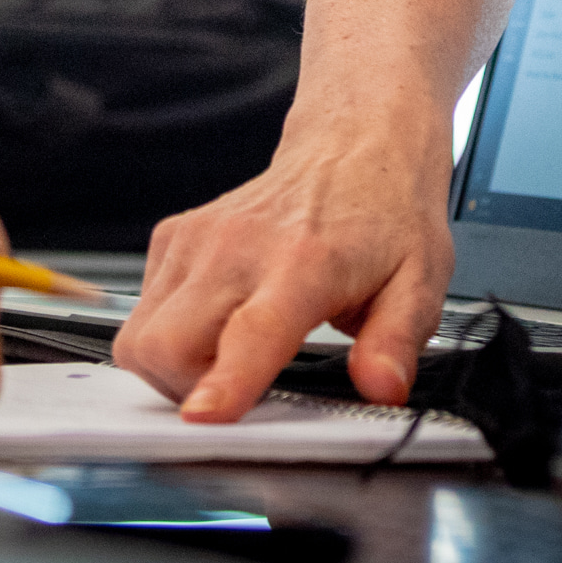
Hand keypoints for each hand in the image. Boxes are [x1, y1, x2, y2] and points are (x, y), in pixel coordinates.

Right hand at [113, 112, 454, 420]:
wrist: (354, 146)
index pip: (253, 330)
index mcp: (304, 263)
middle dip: (188, 393)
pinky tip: (214, 324)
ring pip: (141, 335)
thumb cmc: (385, 216)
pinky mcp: (174, 236)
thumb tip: (382, 386)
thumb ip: (396, 342)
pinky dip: (167, 334)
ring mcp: (199, 238)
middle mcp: (239, 246)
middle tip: (237, 393)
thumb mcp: (420, 283)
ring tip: (226, 362)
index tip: (204, 416)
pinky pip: (142, 310)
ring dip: (173, 369)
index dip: (224, 381)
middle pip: (168, 344)